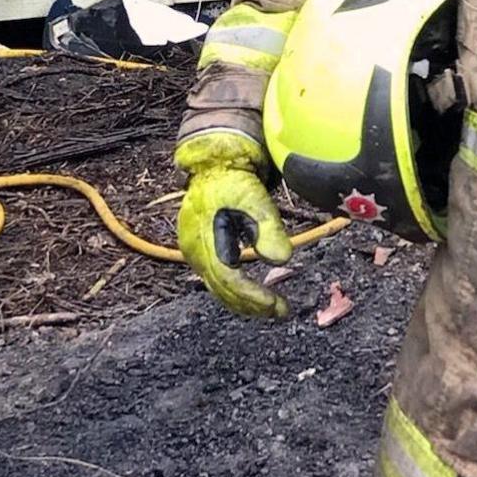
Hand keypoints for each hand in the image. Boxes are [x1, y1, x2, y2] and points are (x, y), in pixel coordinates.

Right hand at [174, 134, 293, 316]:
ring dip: (245, 302)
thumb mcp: (255, 199)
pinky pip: (217, 279)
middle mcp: (194, 251)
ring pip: (218, 288)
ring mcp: (194, 252)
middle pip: (222, 290)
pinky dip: (237, 291)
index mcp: (203, 238)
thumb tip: (282, 259)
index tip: (277, 304)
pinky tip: (254, 294)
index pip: (228, 279)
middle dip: (252, 305)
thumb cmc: (234, 181)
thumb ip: (268, 228)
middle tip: (281, 311)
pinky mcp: (200, 251)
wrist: (216, 166)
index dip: (253, 296)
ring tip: (272, 308)